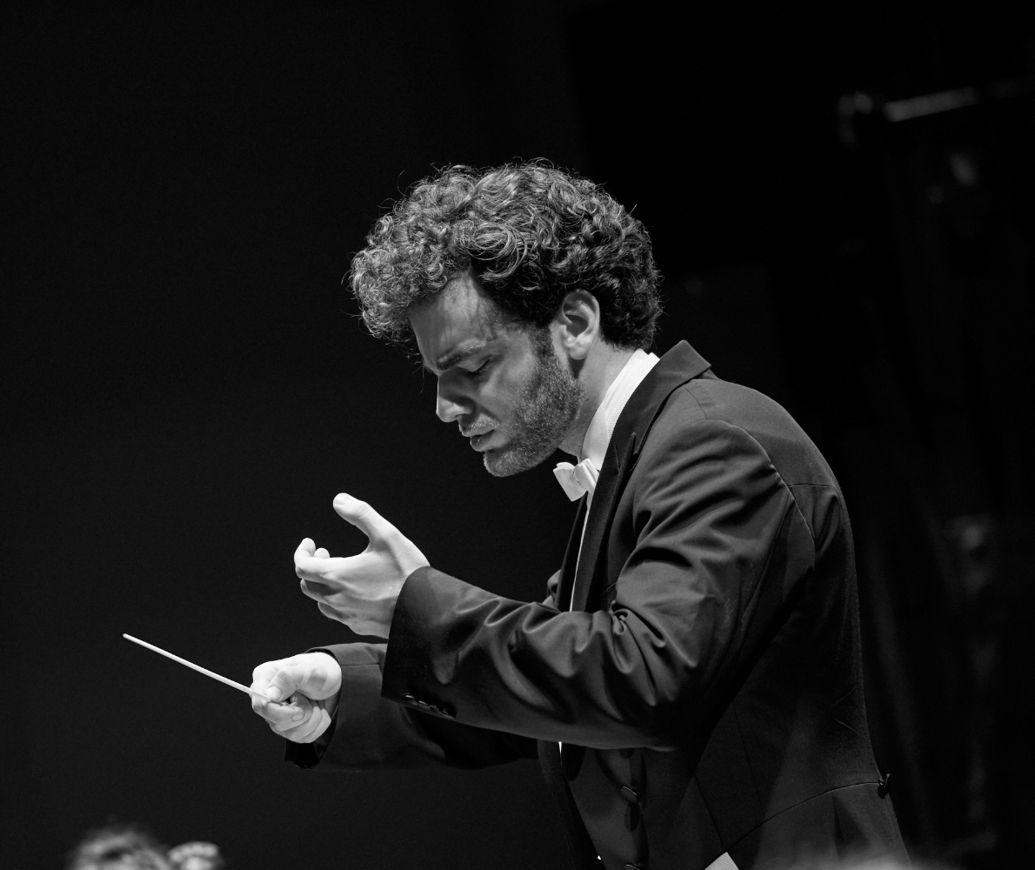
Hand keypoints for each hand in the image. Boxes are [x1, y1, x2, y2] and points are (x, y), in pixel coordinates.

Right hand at [250, 652, 341, 742]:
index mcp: (264, 679)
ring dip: (312, 718)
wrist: (336, 681)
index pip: (260, 705)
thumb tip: (269, 695)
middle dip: (302, 712)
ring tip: (314, 701)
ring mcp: (276, 717)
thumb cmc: (320, 670)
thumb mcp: (309, 669)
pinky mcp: (289, 729)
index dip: (280, 710)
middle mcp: (267, 700)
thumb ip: (288, 677)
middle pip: (277, 723)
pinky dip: (318, 725)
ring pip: (291, 734)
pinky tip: (317, 710)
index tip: (298, 700)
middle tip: (309, 697)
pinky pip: (303, 738)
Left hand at [295, 493, 428, 637]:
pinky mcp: (358, 625)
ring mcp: (346, 615)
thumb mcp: (386, 535)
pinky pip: (336, 614)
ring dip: (322, 584)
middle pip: (307, 584)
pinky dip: (335, 600)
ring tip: (338, 572)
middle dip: (312, 566)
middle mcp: (336, 598)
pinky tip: (352, 592)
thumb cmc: (406, 572)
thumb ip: (361, 514)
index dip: (302, 552)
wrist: (425, 611)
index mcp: (337, 575)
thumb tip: (339, 500)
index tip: (311, 542)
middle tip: (325, 553)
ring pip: (320, 601)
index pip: (302, 566)